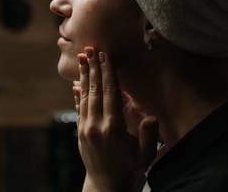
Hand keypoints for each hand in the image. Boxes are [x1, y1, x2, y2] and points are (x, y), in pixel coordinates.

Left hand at [72, 47, 158, 191]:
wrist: (105, 184)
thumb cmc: (129, 168)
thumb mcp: (145, 155)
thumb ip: (147, 135)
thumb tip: (150, 116)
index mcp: (113, 128)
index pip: (110, 94)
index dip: (108, 73)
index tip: (105, 56)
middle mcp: (96, 126)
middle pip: (95, 90)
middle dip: (93, 67)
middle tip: (91, 48)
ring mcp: (85, 128)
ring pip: (84, 96)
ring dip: (84, 75)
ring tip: (83, 58)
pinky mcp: (80, 131)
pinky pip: (79, 106)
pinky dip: (78, 92)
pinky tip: (76, 81)